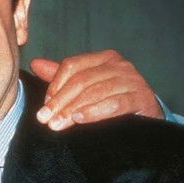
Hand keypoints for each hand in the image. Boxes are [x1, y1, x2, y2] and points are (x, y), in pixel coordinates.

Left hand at [30, 49, 163, 130]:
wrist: (148, 121)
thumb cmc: (114, 102)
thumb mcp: (86, 88)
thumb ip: (62, 76)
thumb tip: (35, 64)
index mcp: (104, 58)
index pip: (72, 65)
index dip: (55, 85)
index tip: (44, 105)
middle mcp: (120, 65)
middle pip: (81, 79)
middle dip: (60, 101)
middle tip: (45, 119)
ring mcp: (133, 80)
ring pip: (95, 92)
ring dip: (73, 110)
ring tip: (57, 124)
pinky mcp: (142, 97)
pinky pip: (115, 103)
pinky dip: (95, 112)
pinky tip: (80, 119)